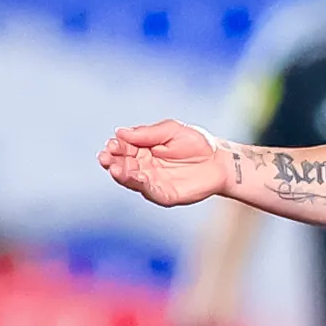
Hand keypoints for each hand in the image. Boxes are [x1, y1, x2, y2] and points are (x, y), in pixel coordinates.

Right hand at [98, 121, 232, 208]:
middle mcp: (144, 167)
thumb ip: (147, 133)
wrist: (220, 161)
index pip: (123, 148)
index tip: (112, 143)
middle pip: (122, 165)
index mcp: (143, 149)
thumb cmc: (197, 143)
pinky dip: (140, 185)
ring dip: (121, 174)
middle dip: (112, 161)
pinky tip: (135, 177)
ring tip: (114, 168)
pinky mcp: (164, 195)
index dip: (116, 146)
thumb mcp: (171, 130)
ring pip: (131, 180)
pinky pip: (149, 191)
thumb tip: (120, 132)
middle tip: (105, 157)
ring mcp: (153, 182)